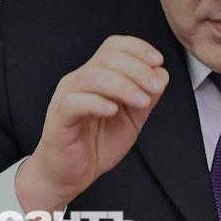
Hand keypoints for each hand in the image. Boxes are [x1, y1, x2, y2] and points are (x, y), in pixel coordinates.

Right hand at [17, 35, 168, 213]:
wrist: (70, 175)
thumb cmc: (95, 145)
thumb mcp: (132, 119)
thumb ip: (147, 96)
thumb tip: (162, 74)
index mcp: (97, 76)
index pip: (114, 46)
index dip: (138, 48)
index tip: (158, 61)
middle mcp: (80, 80)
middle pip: (107, 57)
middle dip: (138, 69)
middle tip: (155, 87)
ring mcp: (67, 97)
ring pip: (93, 76)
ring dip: (124, 86)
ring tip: (142, 101)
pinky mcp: (59, 117)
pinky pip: (75, 102)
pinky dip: (97, 103)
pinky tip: (113, 111)